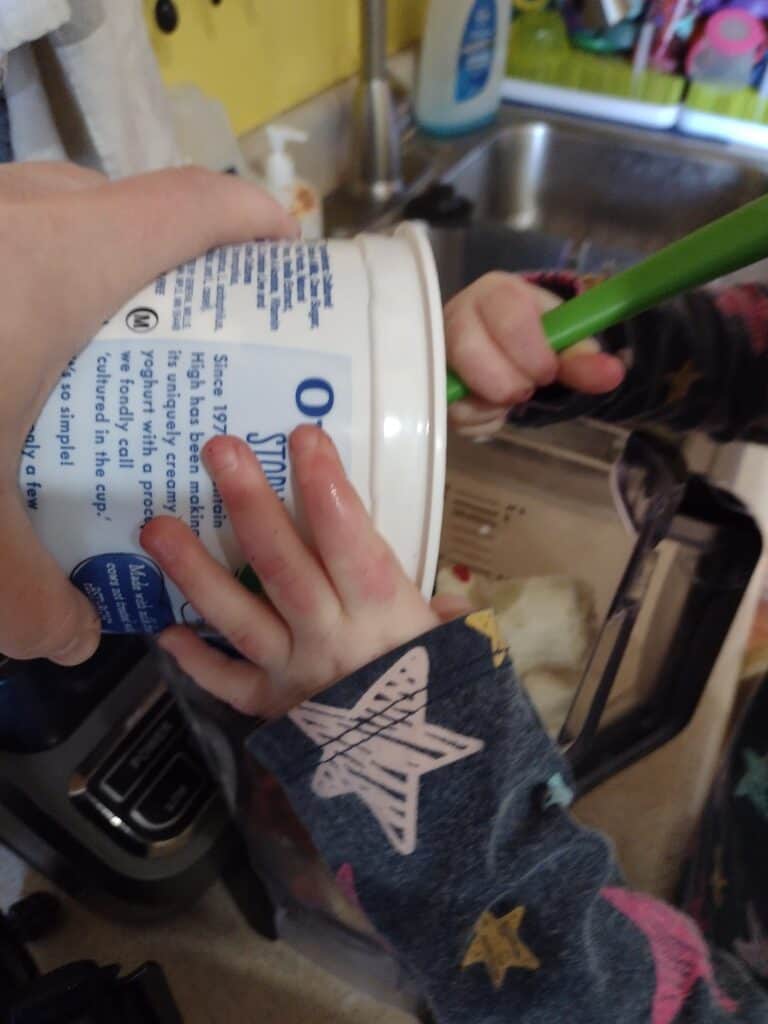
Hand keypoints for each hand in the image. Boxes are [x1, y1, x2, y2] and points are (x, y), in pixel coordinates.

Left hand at [0, 162, 295, 665]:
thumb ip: (29, 600)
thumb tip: (70, 637)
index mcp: (55, 263)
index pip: (189, 208)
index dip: (251, 221)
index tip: (286, 255)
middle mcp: (6, 216)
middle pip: (118, 201)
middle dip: (170, 250)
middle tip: (191, 324)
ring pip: (41, 206)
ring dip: (86, 254)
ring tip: (101, 335)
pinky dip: (17, 268)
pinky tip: (4, 343)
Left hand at [141, 427, 442, 717]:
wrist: (424, 789)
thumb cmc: (444, 699)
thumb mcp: (459, 649)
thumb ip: (444, 615)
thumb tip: (441, 597)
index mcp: (385, 615)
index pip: (352, 543)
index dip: (327, 490)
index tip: (303, 437)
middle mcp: (331, 638)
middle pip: (284, 567)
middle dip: (251, 505)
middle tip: (218, 450)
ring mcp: (294, 674)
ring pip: (239, 618)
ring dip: (195, 571)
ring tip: (156, 527)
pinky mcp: (272, 707)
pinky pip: (226, 682)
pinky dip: (194, 658)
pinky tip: (163, 629)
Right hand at [444, 272, 625, 436]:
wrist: (498, 343)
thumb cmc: (531, 337)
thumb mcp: (561, 340)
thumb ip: (582, 356)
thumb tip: (612, 374)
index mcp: (495, 293)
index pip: (508, 316)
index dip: (532, 352)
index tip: (549, 373)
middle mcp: (457, 315)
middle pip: (470, 350)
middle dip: (510, 381)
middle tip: (528, 385)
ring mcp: (438, 351)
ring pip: (456, 387)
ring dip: (494, 402)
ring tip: (510, 394)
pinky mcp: (433, 386)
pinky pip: (454, 413)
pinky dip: (483, 420)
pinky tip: (493, 406)